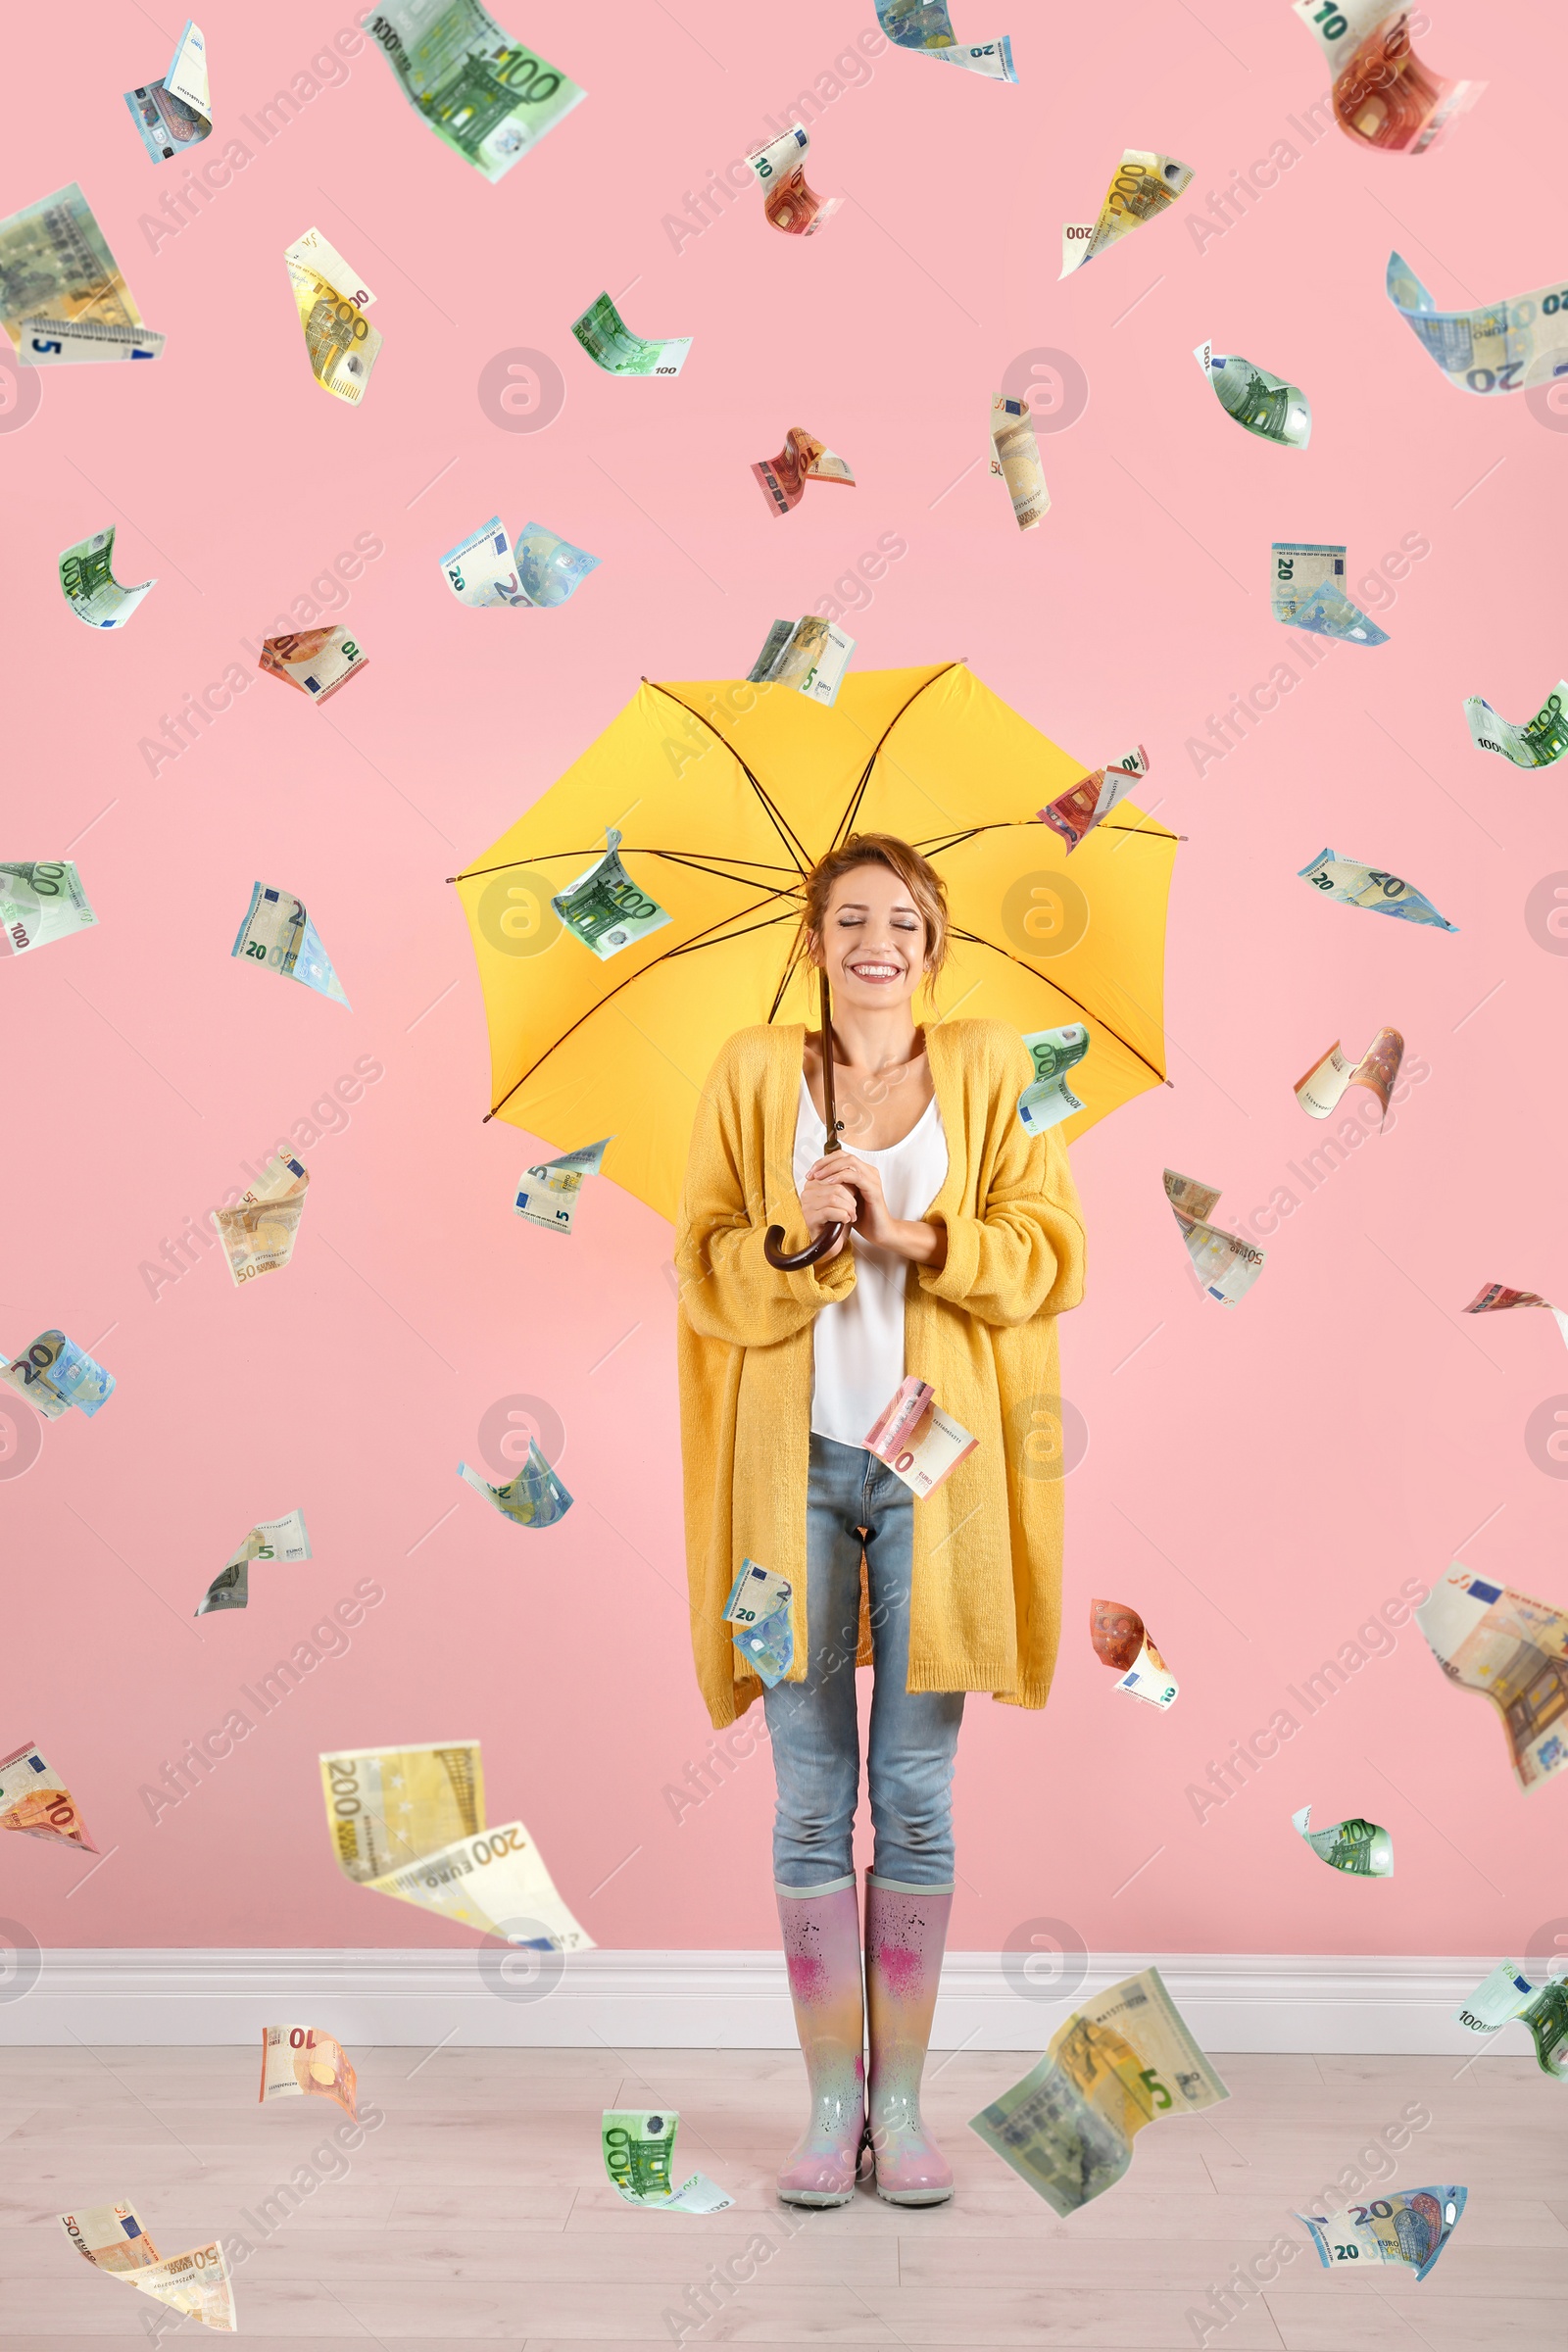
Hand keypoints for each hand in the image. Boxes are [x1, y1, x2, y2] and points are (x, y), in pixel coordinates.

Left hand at [799, 1156, 946, 1266]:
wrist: (879, 1232)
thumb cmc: (863, 1217)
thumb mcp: (844, 1199)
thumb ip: (835, 1187)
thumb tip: (816, 1180)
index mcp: (862, 1172)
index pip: (841, 1156)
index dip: (824, 1161)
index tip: (810, 1173)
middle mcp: (869, 1172)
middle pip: (844, 1155)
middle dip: (824, 1162)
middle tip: (812, 1173)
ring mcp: (872, 1179)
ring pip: (849, 1161)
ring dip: (830, 1167)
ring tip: (818, 1177)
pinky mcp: (873, 1189)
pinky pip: (855, 1176)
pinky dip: (840, 1177)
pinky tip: (829, 1183)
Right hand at [799, 1158, 855, 1259]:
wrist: (834, 1243)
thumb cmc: (838, 1220)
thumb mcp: (843, 1197)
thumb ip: (844, 1182)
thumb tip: (852, 1168)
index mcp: (814, 1184)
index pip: (834, 1175)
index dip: (849, 1185)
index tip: (854, 1196)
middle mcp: (807, 1193)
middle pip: (836, 1186)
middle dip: (851, 1198)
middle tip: (854, 1208)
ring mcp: (806, 1206)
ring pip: (834, 1198)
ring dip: (848, 1207)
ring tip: (851, 1215)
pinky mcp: (810, 1218)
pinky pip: (830, 1211)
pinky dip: (843, 1215)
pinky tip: (846, 1220)